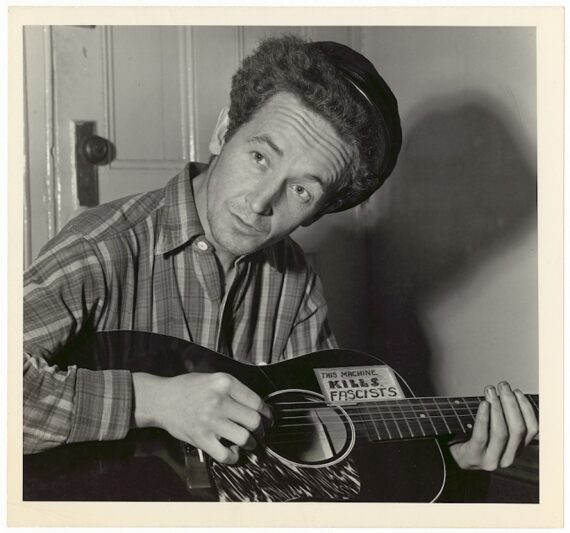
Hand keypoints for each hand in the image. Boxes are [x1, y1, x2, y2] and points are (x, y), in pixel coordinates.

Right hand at [132, 372, 271, 463]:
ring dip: (250, 444)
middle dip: (261, 430)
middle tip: (259, 432)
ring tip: (247, 442)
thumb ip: (234, 390)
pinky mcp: (201, 438)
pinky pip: (226, 455)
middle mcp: (219, 401)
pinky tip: (232, 451)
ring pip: (244, 439)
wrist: (161, 399)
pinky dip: (233, 457)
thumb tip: (257, 406)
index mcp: (225, 383)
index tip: (268, 418)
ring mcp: (210, 420)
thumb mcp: (213, 378)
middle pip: (254, 421)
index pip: (256, 401)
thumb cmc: (187, 388)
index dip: (267, 413)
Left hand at [449, 381, 537, 470]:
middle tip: (503, 386)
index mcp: (517, 450)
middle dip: (511, 403)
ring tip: (491, 392)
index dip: (526, 409)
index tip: (517, 391)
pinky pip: (481, 435)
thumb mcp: (493, 430)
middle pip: (517, 429)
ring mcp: (492, 460)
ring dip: (498, 408)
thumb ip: (504, 418)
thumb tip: (509, 392)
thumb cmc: (474, 437)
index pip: (532, 430)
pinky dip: (484, 417)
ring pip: (502, 432)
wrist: (453, 456)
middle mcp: (508, 458)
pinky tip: (483, 404)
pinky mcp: (475, 457)